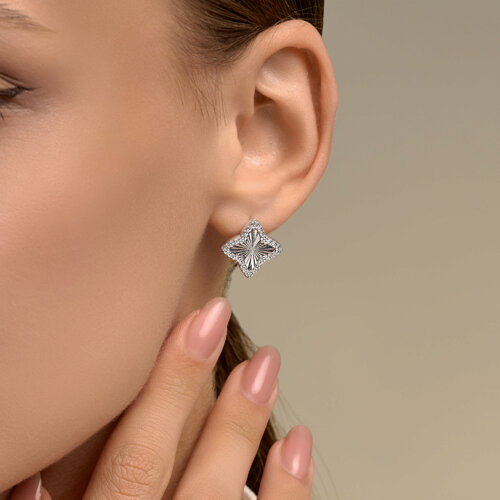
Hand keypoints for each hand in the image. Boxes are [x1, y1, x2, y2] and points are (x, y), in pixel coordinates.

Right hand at [10, 296, 313, 498]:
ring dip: (251, 432)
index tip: (197, 325)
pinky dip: (288, 493)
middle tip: (235, 333)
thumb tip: (31, 478)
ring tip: (267, 369)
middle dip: (213, 399)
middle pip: (191, 474)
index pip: (134, 460)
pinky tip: (297, 447)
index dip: (168, 385)